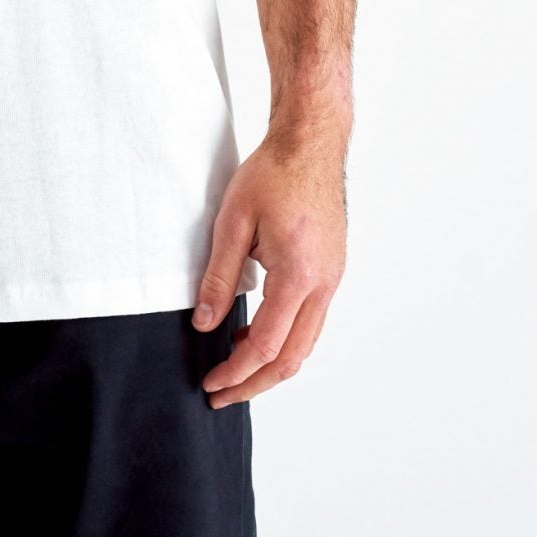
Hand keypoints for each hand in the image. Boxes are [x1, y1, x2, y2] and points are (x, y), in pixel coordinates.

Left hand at [191, 125, 346, 408]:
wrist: (310, 142)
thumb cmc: (273, 172)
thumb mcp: (233, 220)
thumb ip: (218, 275)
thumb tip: (204, 322)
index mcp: (298, 275)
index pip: (266, 345)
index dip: (236, 371)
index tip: (211, 382)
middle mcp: (323, 285)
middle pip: (293, 358)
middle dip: (255, 384)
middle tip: (221, 394)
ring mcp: (332, 279)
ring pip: (306, 344)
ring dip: (272, 365)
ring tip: (235, 369)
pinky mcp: (332, 271)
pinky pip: (311, 322)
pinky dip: (285, 340)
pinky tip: (256, 333)